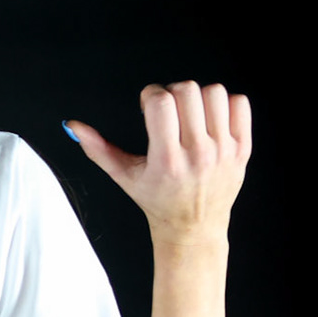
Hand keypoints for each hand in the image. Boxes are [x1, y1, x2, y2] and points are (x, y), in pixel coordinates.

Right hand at [66, 82, 250, 245]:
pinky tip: (210, 117)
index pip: (161, 103)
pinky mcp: (244, 148)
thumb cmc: (157, 200)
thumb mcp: (124, 176)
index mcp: (167, 160)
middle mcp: (198, 153)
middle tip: (168, 109)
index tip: (148, 106)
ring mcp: (225, 150)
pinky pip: (240, 103)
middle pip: (188, 91)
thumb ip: (98, 149)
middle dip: (172, 93)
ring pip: (215, 93)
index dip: (150, 95)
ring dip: (198, 97)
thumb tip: (73, 126)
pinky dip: (225, 103)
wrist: (194, 225)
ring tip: (190, 113)